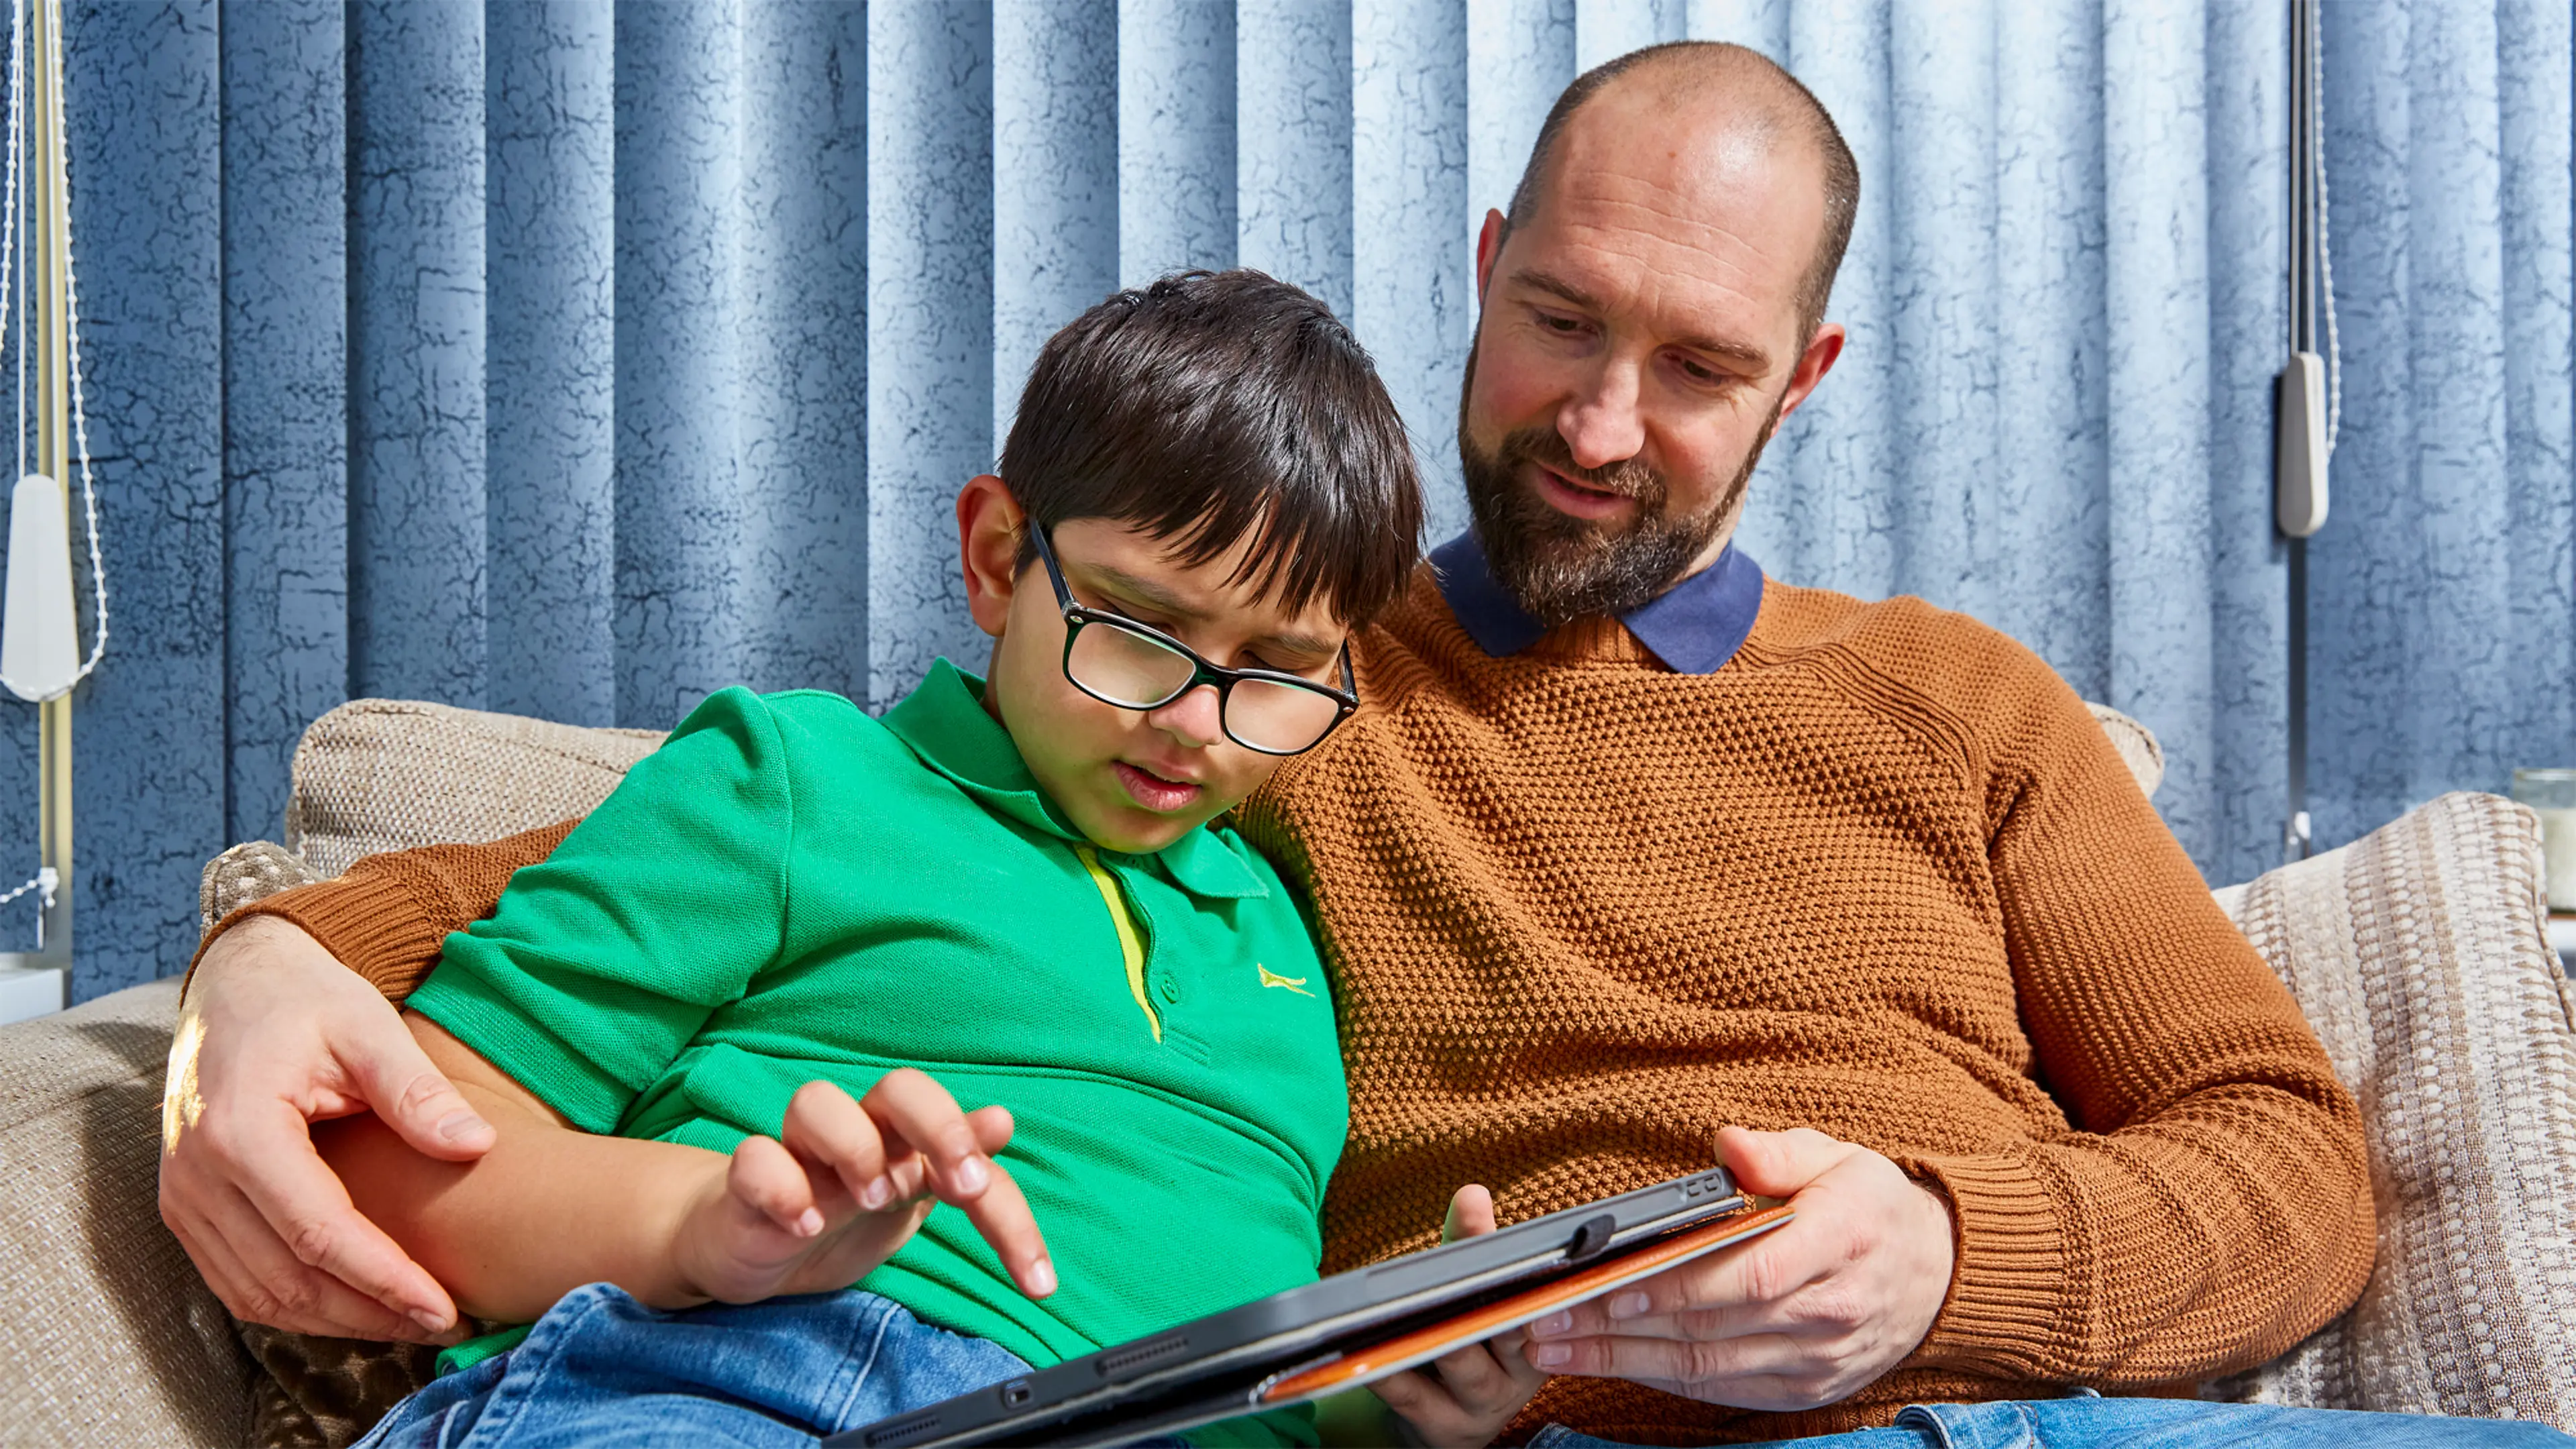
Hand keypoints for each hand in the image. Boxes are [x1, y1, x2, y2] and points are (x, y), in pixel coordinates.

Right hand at [158, 916, 497, 1342]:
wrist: (236, 987)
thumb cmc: (307, 1001)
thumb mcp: (369, 1028)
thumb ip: (417, 1092)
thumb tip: (476, 1147)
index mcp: (240, 1131)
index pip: (318, 1233)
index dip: (384, 1280)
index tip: (444, 1307)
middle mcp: (197, 1175)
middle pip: (287, 1279)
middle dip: (369, 1313)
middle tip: (443, 1323)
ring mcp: (183, 1197)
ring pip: (259, 1294)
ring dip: (336, 1321)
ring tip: (411, 1322)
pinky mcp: (186, 1209)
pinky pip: (238, 1283)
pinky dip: (297, 1306)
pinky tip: (357, 1305)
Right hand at [671, 1072, 1053, 1306]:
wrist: (744, 1237)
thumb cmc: (836, 1210)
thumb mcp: (909, 1196)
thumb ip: (958, 1169)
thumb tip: (1003, 1120)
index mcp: (905, 1141)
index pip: (971, 1146)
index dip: (1010, 1211)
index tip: (1038, 1283)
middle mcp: (858, 1133)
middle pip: (902, 1087)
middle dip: (943, 1127)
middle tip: (964, 1185)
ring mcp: (799, 1151)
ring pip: (817, 1101)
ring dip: (855, 1146)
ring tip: (871, 1198)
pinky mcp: (747, 1179)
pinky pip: (755, 1157)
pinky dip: (781, 1186)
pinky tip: (803, 1226)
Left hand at [1364, 1185, 1548, 1447]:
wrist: (1445, 1421)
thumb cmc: (1469, 1345)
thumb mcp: (1482, 1299)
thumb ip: (1473, 1247)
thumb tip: (1473, 1193)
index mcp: (1545, 1332)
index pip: (1545, 1295)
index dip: (1534, 1271)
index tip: (1519, 1243)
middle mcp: (1521, 1372)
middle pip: (1508, 1328)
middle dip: (1489, 1294)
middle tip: (1467, 1266)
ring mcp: (1481, 1404)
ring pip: (1462, 1363)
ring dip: (1437, 1332)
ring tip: (1409, 1303)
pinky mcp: (1440, 1425)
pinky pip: (1409, 1393)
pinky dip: (1386, 1366)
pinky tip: (1361, 1344)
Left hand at [1522, 1127, 1954, 1411]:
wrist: (1935, 1275)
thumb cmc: (1870, 1209)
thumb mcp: (1837, 1157)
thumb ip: (1777, 1152)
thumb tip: (1729, 1144)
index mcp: (1840, 1243)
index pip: (1750, 1275)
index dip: (1678, 1287)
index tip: (1613, 1286)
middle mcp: (1829, 1311)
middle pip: (1712, 1328)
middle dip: (1621, 1328)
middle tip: (1547, 1319)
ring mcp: (1815, 1360)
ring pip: (1706, 1368)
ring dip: (1623, 1361)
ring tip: (1556, 1346)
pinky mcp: (1801, 1389)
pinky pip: (1720, 1388)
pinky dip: (1659, 1379)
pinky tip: (1609, 1362)